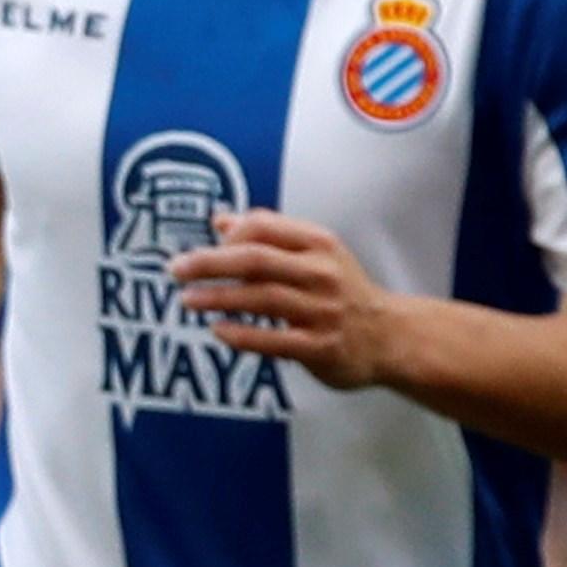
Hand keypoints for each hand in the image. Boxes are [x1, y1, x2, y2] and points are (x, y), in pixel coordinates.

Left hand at [169, 210, 404, 390]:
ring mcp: (322, 311)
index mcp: (319, 243)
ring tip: (188, 299)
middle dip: (211, 262)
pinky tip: (218, 329)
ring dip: (219, 297)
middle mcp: (321, 273)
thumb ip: (268, 235)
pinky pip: (274, 340)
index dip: (228, 235)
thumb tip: (220, 220)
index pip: (264, 228)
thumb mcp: (314, 254)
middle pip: (256, 259)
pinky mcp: (320, 346)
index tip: (199, 248)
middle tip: (176, 269)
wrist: (390, 336)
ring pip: (262, 298)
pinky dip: (243, 334)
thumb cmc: (343, 291)